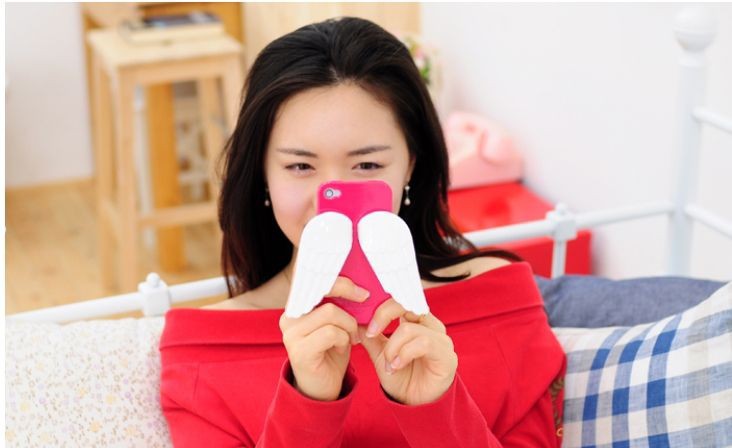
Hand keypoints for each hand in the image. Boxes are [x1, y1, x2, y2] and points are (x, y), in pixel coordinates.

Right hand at [279, 276, 369, 400]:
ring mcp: (291, 334)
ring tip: (351, 338)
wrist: (323, 388)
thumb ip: (340, 303)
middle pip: (321, 290)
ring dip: (349, 324)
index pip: (312, 280)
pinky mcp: (299, 351)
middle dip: (347, 292)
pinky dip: (344, 339)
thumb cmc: (332, 351)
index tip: (361, 288)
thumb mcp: (337, 323)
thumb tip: (361, 283)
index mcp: (296, 306)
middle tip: (365, 298)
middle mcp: (289, 317)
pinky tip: (343, 348)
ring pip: (330, 312)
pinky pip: (332, 333)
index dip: (338, 279)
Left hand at [358, 299, 457, 405]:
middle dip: (383, 315)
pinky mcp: (446, 354)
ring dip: (392, 347)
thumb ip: (371, 337)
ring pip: (409, 328)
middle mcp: (430, 325)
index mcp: (416, 320)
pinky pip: (423, 343)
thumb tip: (357, 320)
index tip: (366, 323)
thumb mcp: (380, 355)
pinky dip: (404, 354)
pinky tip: (397, 366)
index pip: (400, 299)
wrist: (415, 405)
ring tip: (389, 364)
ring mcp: (441, 338)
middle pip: (406, 304)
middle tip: (371, 332)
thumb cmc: (402, 377)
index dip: (380, 306)